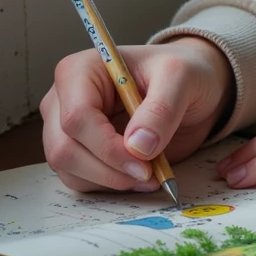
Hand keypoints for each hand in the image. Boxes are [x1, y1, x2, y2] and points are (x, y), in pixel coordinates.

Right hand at [40, 38, 234, 192]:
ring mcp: (65, 127)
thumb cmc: (181, 72)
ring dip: (110, 180)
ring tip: (149, 172)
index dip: (107, 146)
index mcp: (80, 70)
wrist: (191, 87)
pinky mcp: (77, 150)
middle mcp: (64, 98)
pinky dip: (109, 185)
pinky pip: (79, 179)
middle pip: (64, 148)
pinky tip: (138, 174)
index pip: (76, 117)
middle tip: (148, 172)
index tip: (143, 161)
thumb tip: (137, 147)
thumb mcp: (181, 77)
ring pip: (68, 169)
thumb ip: (161, 108)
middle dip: (108, 169)